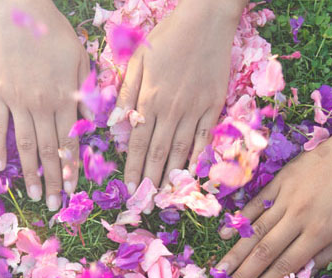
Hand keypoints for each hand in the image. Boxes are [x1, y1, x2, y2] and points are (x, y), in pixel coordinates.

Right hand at [0, 0, 88, 210]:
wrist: (20, 10)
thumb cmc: (54, 32)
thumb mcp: (80, 59)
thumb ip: (85, 92)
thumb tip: (90, 123)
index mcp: (64, 98)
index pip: (69, 143)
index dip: (71, 169)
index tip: (72, 191)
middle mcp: (41, 105)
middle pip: (48, 151)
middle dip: (52, 180)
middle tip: (53, 206)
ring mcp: (17, 101)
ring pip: (25, 145)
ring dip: (29, 172)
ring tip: (32, 195)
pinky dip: (0, 147)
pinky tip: (1, 167)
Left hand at [118, 0, 242, 191]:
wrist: (206, 20)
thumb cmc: (167, 37)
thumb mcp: (138, 59)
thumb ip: (127, 92)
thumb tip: (116, 123)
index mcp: (149, 99)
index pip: (138, 144)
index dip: (135, 169)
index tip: (131, 188)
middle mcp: (171, 109)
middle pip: (159, 153)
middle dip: (152, 180)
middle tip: (147, 202)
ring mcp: (195, 109)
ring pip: (182, 150)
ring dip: (173, 175)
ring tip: (166, 196)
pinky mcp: (214, 106)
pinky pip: (205, 138)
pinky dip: (198, 158)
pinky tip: (192, 173)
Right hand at [215, 126, 331, 277]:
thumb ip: (328, 254)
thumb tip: (301, 274)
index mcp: (318, 233)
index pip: (283, 266)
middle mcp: (298, 217)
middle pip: (263, 252)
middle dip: (242, 276)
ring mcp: (286, 197)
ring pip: (255, 230)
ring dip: (234, 253)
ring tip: (218, 271)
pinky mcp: (281, 180)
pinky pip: (255, 203)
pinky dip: (239, 220)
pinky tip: (224, 234)